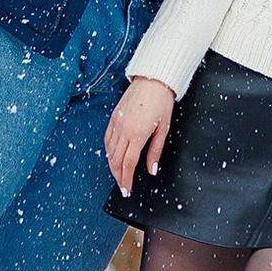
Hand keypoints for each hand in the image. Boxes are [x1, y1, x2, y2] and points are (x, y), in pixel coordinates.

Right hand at [104, 77, 174, 196]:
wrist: (153, 80)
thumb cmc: (161, 101)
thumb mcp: (164, 129)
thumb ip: (155, 151)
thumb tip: (152, 169)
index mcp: (137, 134)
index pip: (128, 163)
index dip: (126, 179)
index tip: (127, 190)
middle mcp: (123, 129)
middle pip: (116, 160)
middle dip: (118, 176)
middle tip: (122, 188)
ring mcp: (116, 123)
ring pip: (109, 151)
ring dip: (112, 166)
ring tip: (118, 175)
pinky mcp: (113, 117)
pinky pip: (107, 139)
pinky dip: (109, 151)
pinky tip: (112, 157)